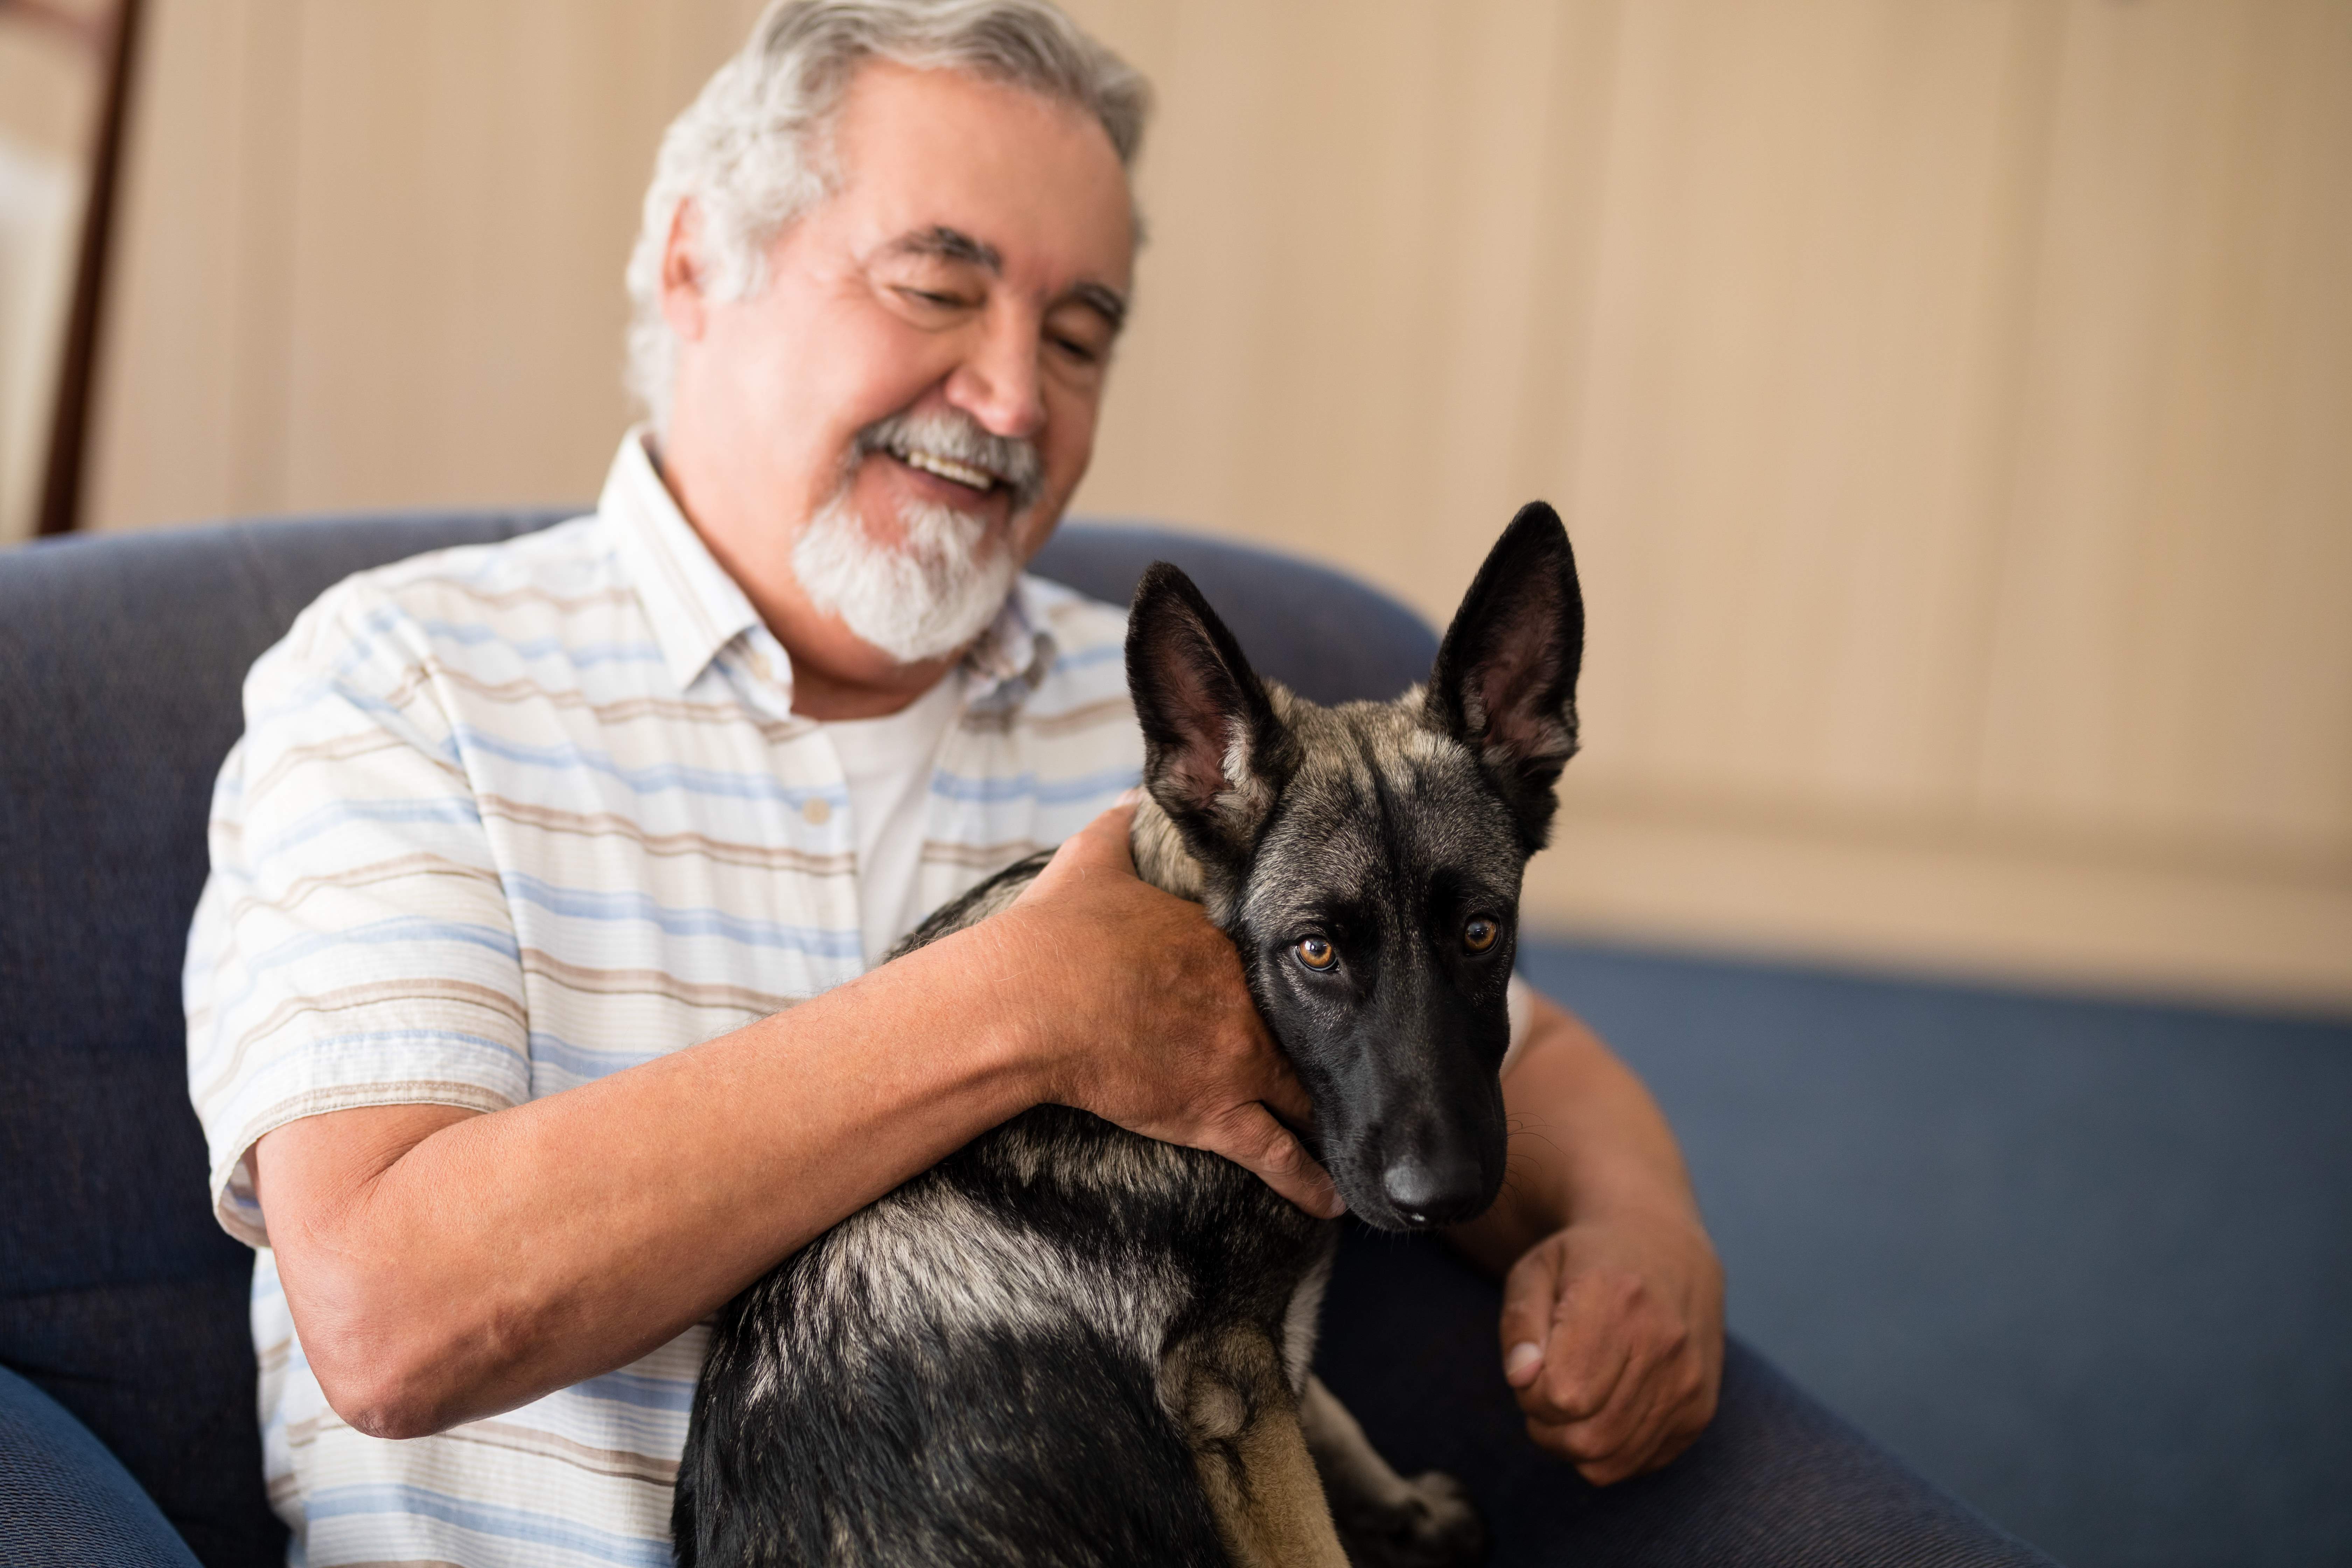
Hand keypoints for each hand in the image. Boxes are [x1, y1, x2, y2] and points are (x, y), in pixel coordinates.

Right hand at [1001, 799, 1342, 1218]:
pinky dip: (1311, 1181)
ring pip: (1311, 1093)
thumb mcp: (1094, 861)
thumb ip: (1123, 828)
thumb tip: (1132, 793)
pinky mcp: (1214, 1114)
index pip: (1291, 955)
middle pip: (1316, 1026)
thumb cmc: (1058, 934)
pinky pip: (1278, 1157)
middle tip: (1387, 1066)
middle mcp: (1247, 1002)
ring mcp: (1238, 1060)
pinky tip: (1337, 1202)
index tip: (1339, 977)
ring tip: (1376, 1139)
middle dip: (1353, 1044)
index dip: (1319, 969)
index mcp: (1225, 944)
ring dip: (1342, 1115)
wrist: (1036, 998)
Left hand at [1497, 1206, 1723, 1483]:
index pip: (1560, 1394)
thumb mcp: (1534, 1271)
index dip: (1530, 1392)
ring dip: (1573, 1443)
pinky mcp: (1700, 1410)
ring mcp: (1688, 1382)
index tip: (1534, 1364)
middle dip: (1546, 1426)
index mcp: (1616, 1300)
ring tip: (1572, 1398)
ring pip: (1611, 1459)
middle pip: (1585, 1437)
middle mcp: (1663, 1344)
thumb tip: (1522, 1378)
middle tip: (1545, 1387)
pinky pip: (1639, 1461)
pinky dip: (1607, 1450)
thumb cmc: (1585, 1261)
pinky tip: (1603, 1407)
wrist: (1665, 1250)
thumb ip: (1519, 1323)